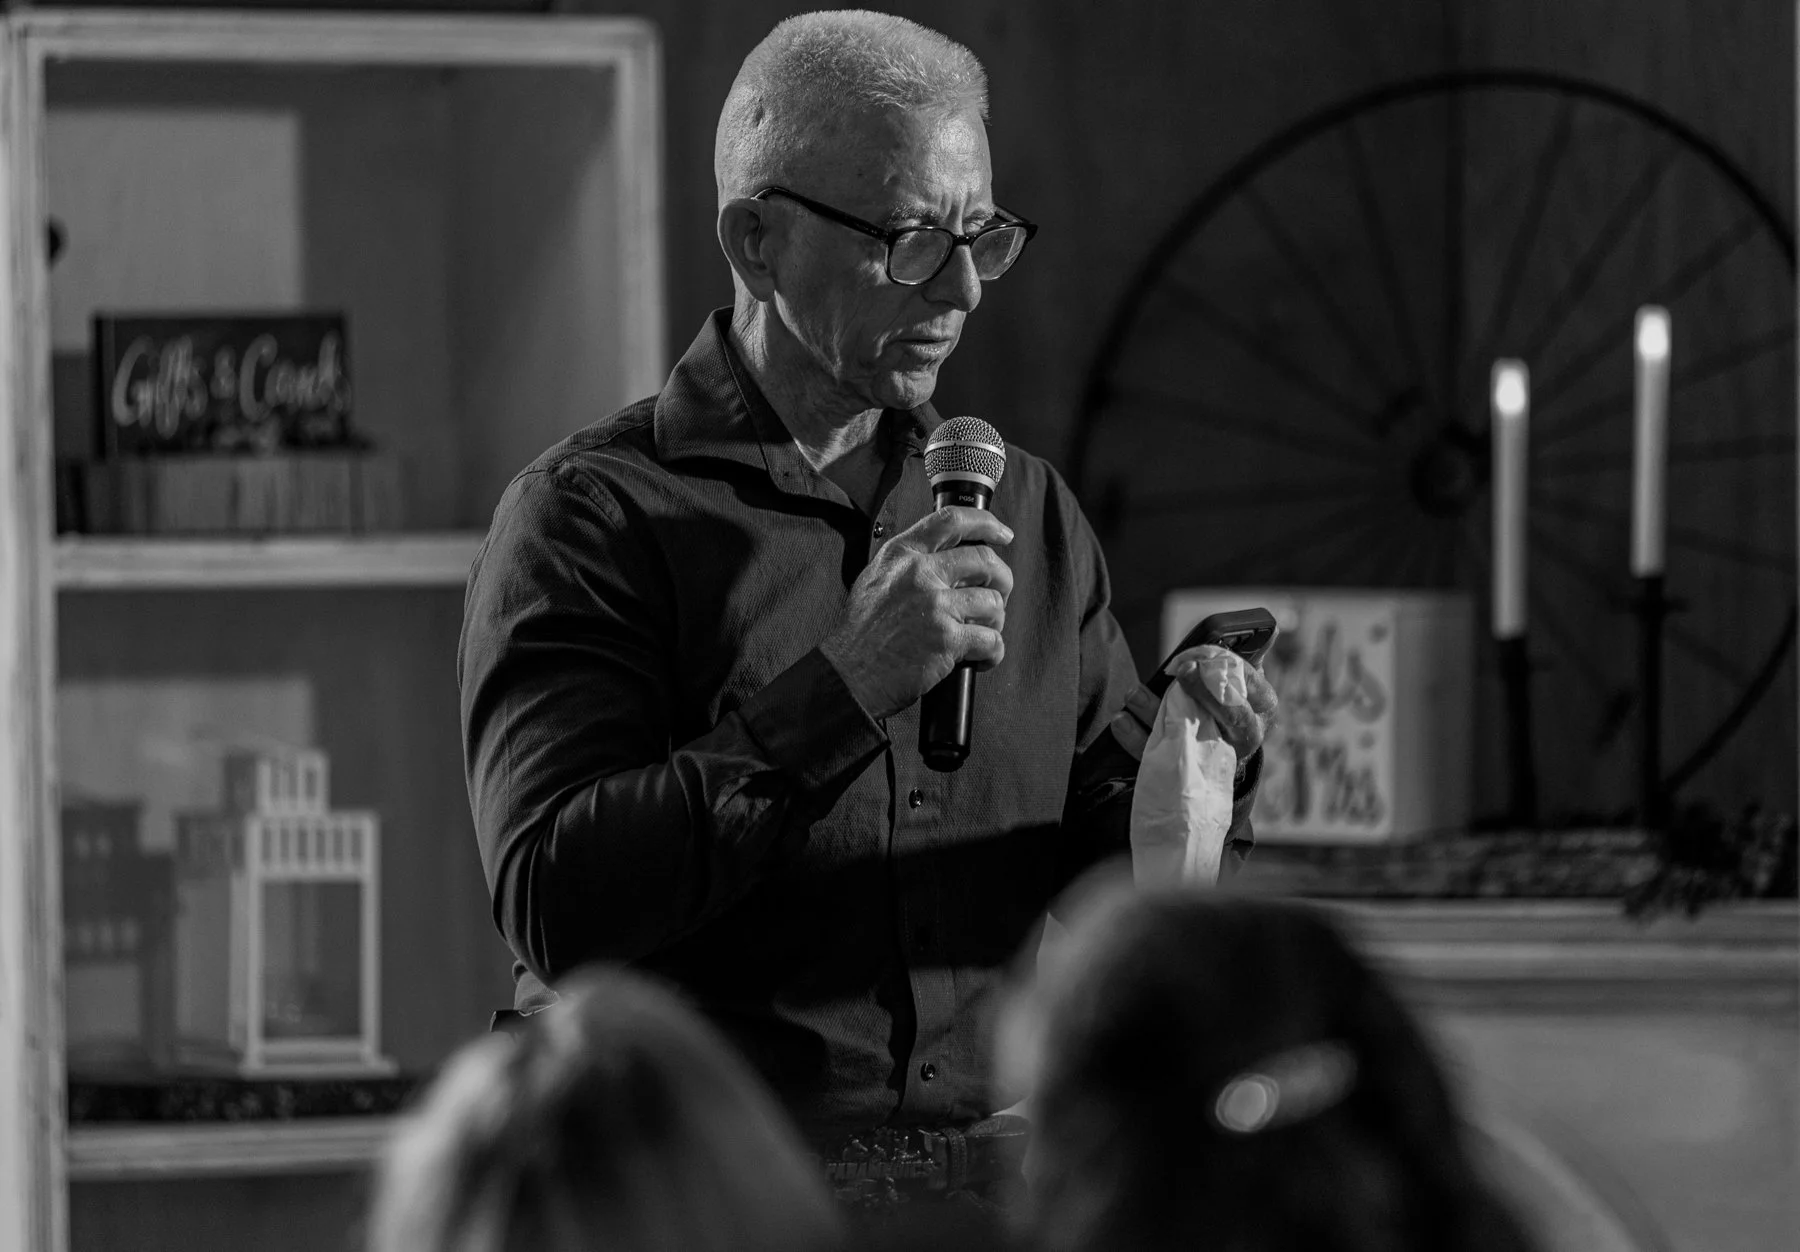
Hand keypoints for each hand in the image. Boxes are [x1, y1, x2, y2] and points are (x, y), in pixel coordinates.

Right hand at [820, 506, 1014, 720]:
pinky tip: (980, 658)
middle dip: (1002, 581)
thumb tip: (945, 556)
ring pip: (993, 602)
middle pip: (985, 560)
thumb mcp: (876, 578)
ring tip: (982, 632)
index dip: (986, 524)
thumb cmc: (862, 633)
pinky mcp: (947, 639)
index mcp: (903, 554)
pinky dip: (993, 653)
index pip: (952, 521)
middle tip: (997, 596)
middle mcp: (920, 573)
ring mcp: (935, 606)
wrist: (850, 674)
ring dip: (996, 621)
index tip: (1002, 534)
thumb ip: (908, 562)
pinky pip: (992, 640)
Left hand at [1108, 644, 1279, 761]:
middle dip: (1202, 690)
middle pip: (1230, 714)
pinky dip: (1135, 738)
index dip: (1226, 669)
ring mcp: (1214, 756)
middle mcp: (1245, 735)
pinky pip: (1158, 756)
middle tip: (1180, 669)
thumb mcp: (1244, 687)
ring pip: (1187, 734)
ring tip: (1133, 694)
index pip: (1252, 685)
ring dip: (1155, 710)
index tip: (1199, 658)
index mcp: (1261, 707)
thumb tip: (1268, 628)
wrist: (1217, 761)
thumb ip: (1244, 662)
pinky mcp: (1183, 769)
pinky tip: (1122, 721)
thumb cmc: (1230, 708)